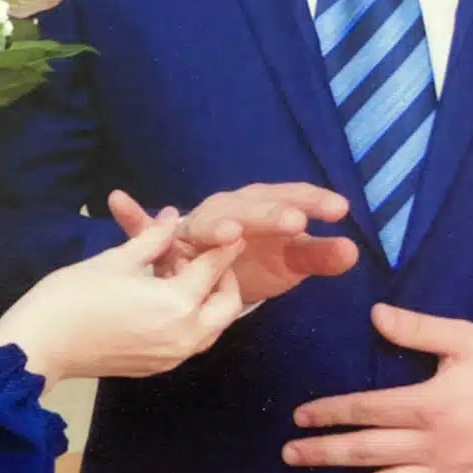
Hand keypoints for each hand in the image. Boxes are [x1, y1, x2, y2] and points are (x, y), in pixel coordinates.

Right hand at [0, 219, 244, 389]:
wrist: (40, 346)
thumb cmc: (73, 296)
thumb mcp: (116, 260)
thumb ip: (152, 239)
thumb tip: (172, 218)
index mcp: (178, 304)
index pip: (213, 269)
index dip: (224, 245)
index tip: (232, 230)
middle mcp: (185, 336)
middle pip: (226, 306)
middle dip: (223, 279)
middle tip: (203, 257)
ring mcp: (172, 357)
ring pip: (211, 328)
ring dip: (207, 301)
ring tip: (179, 276)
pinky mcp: (156, 367)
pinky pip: (189, 341)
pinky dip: (190, 319)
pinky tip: (165, 299)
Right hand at [109, 183, 358, 304]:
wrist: (210, 273)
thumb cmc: (252, 262)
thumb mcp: (288, 263)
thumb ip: (316, 256)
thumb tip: (354, 252)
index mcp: (261, 207)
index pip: (289, 199)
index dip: (311, 201)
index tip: (340, 210)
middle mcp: (226, 210)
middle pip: (248, 210)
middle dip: (269, 216)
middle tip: (296, 224)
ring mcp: (192, 227)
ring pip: (202, 225)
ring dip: (214, 227)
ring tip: (228, 233)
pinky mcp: (163, 244)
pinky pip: (144, 233)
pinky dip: (133, 218)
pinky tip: (118, 202)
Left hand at [283, 304, 472, 472]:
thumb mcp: (466, 340)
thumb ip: (418, 329)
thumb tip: (375, 313)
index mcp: (425, 405)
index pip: (365, 409)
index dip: (329, 412)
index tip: (299, 417)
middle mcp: (428, 444)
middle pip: (366, 450)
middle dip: (324, 453)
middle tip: (289, 456)